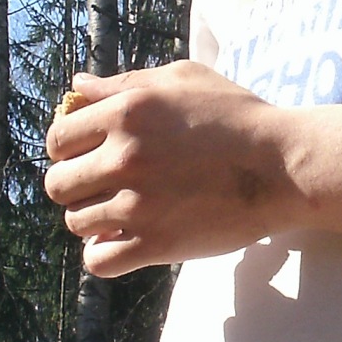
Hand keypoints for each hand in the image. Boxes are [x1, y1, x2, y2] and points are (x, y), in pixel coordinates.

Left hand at [43, 61, 297, 276]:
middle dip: (75, 186)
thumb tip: (78, 85)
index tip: (88, 156)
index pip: (58, 139)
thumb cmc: (237, 116)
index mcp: (126, 112)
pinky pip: (98, 261)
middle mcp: (124, 157)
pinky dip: (103, 255)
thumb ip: (124, 82)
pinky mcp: (155, 244)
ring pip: (76, 223)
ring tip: (118, 213)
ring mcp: (137, 204)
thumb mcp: (183, 80)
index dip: (68, 149)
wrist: (283, 166)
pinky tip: (122, 242)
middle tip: (102, 186)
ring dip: (92, 220)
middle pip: (58, 184)